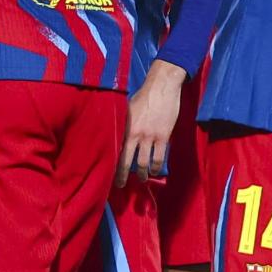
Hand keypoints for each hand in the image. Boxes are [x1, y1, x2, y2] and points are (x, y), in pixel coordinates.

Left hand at [120, 61, 184, 186]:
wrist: (162, 87)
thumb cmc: (144, 96)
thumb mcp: (128, 109)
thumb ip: (124, 124)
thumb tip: (118, 136)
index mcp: (124, 127)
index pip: (115, 150)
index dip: (112, 163)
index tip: (108, 173)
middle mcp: (135, 134)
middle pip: (126, 160)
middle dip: (122, 175)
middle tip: (120, 185)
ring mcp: (150, 136)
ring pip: (144, 162)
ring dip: (143, 173)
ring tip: (142, 179)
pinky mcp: (163, 137)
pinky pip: (159, 157)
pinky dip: (156, 167)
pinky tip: (155, 171)